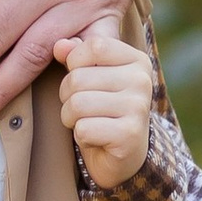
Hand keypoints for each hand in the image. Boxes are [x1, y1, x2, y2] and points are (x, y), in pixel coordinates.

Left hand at [56, 14, 157, 189]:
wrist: (124, 154)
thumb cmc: (103, 109)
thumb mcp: (90, 77)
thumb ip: (75, 56)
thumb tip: (59, 45)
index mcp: (137, 60)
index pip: (93, 46)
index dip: (74, 64)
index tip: (83, 80)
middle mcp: (142, 81)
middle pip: (78, 78)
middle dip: (67, 97)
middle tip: (83, 109)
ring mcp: (138, 108)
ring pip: (77, 104)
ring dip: (71, 118)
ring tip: (88, 122)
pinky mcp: (129, 135)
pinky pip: (83, 129)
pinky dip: (81, 136)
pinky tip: (96, 138)